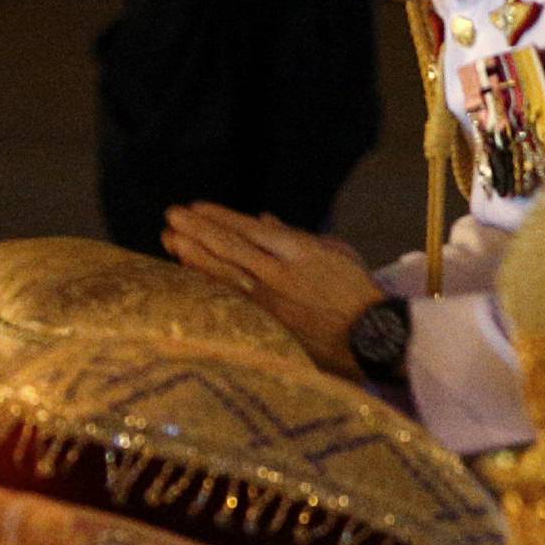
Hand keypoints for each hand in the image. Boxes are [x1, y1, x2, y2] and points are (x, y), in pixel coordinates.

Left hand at [163, 206, 384, 379]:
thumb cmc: (358, 292)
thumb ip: (296, 235)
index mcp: (299, 250)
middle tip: (171, 216)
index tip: (194, 208)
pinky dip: (209, 288)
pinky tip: (188, 278)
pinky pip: (232, 303)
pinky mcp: (269, 327)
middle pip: (230, 247)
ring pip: (225, 274)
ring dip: (194, 255)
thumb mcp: (335, 252)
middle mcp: (280, 273)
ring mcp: (272, 302)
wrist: (374, 336)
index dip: (219, 217)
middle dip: (198, 230)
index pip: (249, 230)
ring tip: (170, 241)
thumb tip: (264, 218)